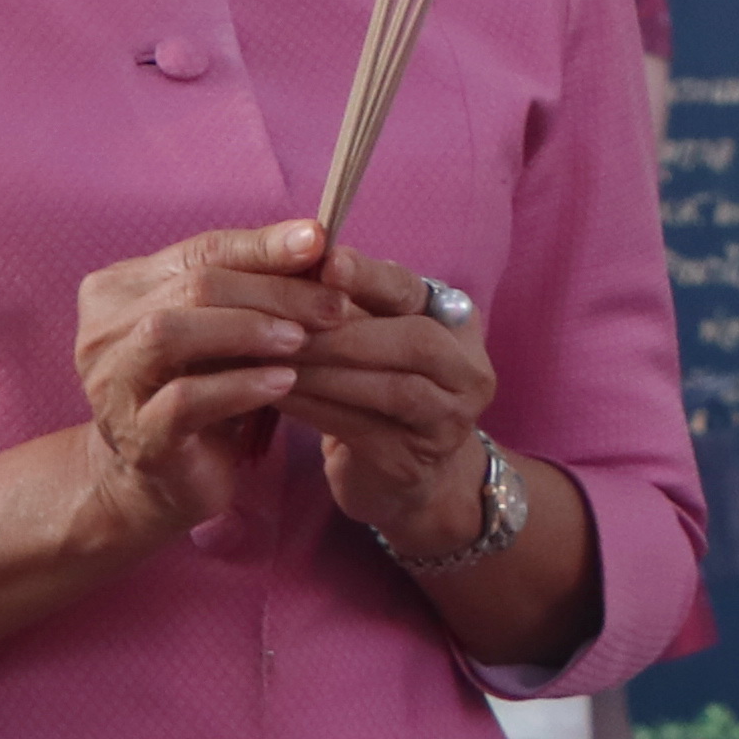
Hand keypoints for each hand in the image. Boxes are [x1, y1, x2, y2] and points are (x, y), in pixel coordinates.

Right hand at [69, 222, 344, 541]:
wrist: (168, 477)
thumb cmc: (205, 386)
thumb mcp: (226, 327)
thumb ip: (255, 284)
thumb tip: (317, 240)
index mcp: (120, 288)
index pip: (200, 251)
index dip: (263, 245)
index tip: (321, 241)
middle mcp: (102, 330)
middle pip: (192, 288)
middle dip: (272, 292)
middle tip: (332, 305)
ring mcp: (110, 383)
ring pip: (171, 333)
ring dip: (248, 331)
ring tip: (302, 339)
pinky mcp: (135, 433)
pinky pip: (185, 399)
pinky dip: (240, 385)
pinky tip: (284, 383)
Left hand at [292, 248, 504, 557]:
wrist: (412, 481)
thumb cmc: (379, 392)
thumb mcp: (376, 340)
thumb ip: (351, 307)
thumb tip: (293, 258)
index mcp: (458, 324)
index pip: (415, 291)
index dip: (372, 276)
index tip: (326, 261)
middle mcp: (468, 370)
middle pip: (416, 341)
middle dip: (344, 330)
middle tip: (282, 322)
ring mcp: (449, 420)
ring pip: (392, 388)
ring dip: (327, 371)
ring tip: (270, 358)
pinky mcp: (415, 462)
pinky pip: (363, 429)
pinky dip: (316, 408)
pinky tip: (277, 395)